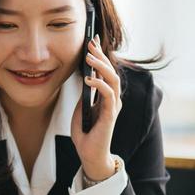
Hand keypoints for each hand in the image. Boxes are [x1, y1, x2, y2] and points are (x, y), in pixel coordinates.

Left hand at [70, 35, 121, 180]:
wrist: (89, 155)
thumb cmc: (86, 133)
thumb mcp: (81, 109)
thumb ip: (85, 95)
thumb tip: (84, 78)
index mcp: (106, 96)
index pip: (106, 71)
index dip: (101, 54)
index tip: (92, 40)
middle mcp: (113, 99)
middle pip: (110, 71)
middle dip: (100, 55)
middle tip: (90, 43)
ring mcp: (113, 106)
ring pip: (112, 79)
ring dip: (100, 66)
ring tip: (88, 57)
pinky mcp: (110, 115)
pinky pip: (108, 95)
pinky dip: (99, 85)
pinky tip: (88, 79)